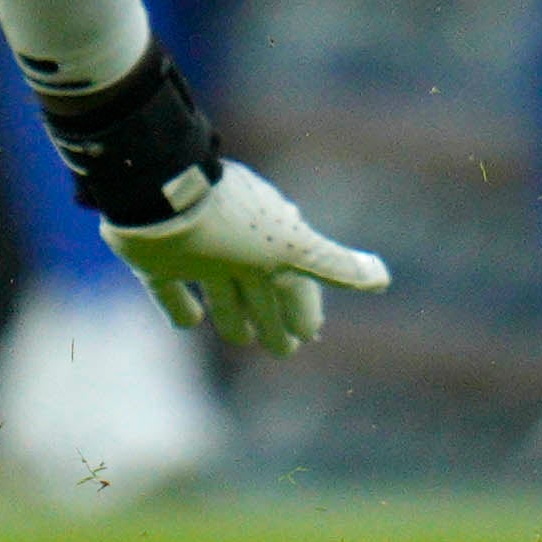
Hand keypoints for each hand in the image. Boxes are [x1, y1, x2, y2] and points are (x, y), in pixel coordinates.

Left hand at [105, 149, 386, 348]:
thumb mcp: (292, 248)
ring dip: (232, 314)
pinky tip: (188, 320)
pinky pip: (170, 289)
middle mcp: (235, 249)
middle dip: (273, 317)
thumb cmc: (234, 224)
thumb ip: (334, 265)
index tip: (312, 332)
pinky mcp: (157, 261)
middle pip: (259, 292)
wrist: (164, 192)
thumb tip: (384, 278)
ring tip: (239, 336)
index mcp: (270, 245)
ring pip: (220, 291)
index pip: (295, 283)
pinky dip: (180, 306)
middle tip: (283, 348)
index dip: (304, 309)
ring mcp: (196, 253)